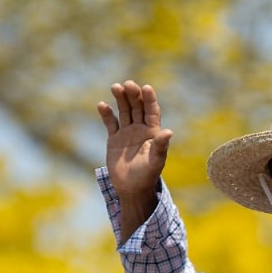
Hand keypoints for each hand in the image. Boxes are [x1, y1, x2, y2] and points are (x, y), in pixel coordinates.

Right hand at [97, 79, 173, 199]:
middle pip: (137, 107)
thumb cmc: (147, 175)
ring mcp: (127, 132)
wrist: (132, 188)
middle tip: (128, 84)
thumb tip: (169, 132)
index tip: (147, 87)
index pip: (152, 111)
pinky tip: (102, 105)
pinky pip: (110, 123)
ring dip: (120, 99)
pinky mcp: (114, 139)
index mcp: (153, 132)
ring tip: (116, 87)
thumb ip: (160, 146)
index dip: (150, 99)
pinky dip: (106, 114)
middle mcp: (140, 129)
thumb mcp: (155, 161)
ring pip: (124, 111)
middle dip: (133, 95)